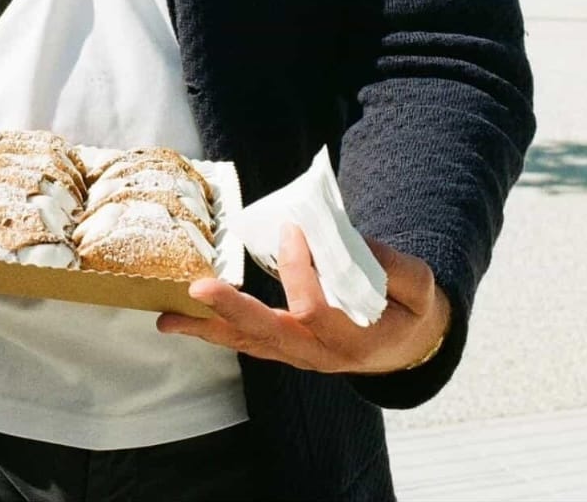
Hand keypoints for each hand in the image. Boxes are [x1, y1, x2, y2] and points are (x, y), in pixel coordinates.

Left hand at [158, 224, 450, 376]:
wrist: (405, 347)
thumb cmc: (409, 311)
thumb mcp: (419, 289)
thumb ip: (395, 268)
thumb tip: (351, 240)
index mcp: (354, 340)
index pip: (315, 307)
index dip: (299, 270)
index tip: (291, 230)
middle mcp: (319, 355)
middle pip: (268, 334)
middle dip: (231, 311)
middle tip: (199, 289)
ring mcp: (298, 357)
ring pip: (248, 344)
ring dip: (207, 330)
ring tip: (167, 318)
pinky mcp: (285, 350)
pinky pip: (246, 343)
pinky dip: (214, 332)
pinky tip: (183, 321)